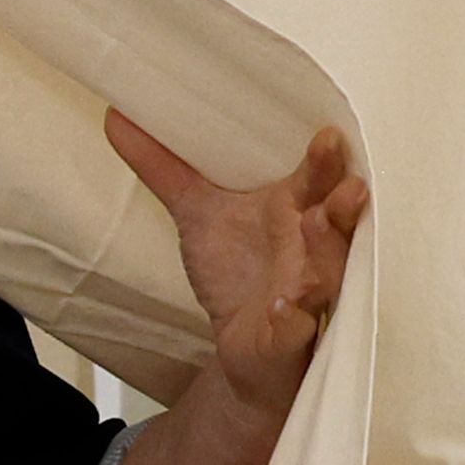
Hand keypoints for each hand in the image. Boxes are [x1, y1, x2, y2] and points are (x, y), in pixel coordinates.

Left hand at [104, 111, 370, 422]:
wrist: (242, 350)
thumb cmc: (235, 273)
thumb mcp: (197, 214)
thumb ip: (163, 167)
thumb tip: (116, 114)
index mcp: (293, 211)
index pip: (316, 180)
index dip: (323, 161)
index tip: (328, 134)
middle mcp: (310, 249)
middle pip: (333, 222)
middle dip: (339, 203)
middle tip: (348, 183)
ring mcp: (306, 295)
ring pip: (326, 273)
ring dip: (324, 252)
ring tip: (316, 225)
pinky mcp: (290, 338)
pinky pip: (296, 326)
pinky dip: (291, 315)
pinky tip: (283, 304)